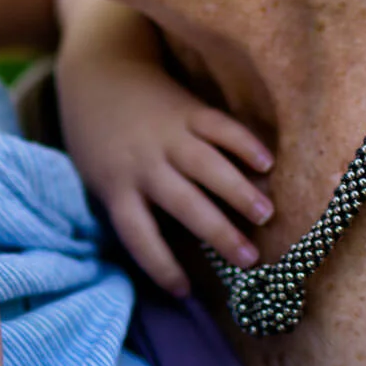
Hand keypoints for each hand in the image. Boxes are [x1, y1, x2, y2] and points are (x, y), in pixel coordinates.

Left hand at [56, 50, 272, 296]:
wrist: (98, 74)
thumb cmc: (99, 138)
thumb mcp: (98, 176)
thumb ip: (128, 205)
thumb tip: (171, 248)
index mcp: (117, 186)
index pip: (138, 235)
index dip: (160, 265)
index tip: (184, 291)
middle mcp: (144, 163)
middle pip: (184, 204)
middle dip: (218, 233)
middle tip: (250, 260)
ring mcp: (167, 135)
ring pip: (207, 165)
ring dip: (238, 190)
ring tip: (267, 213)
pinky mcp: (188, 109)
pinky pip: (220, 127)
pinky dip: (244, 143)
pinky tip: (267, 162)